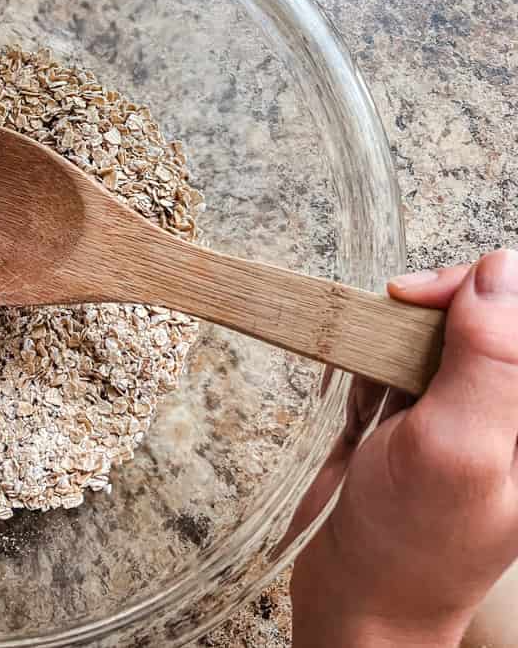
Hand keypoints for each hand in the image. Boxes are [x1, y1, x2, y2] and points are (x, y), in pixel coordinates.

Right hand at [291, 250, 517, 647]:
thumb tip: (500, 271)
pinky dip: (378, 364)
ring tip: (377, 390)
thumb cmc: (411, 543)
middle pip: (489, 310)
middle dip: (429, 314)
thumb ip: (490, 359)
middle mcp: (517, 412)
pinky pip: (411, 359)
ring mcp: (482, 413)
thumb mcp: (455, 448)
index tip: (411, 299)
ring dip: (397, 342)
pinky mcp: (441, 417)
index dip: (474, 289)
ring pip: (446, 328)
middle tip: (386, 342)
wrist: (363, 594)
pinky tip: (370, 401)